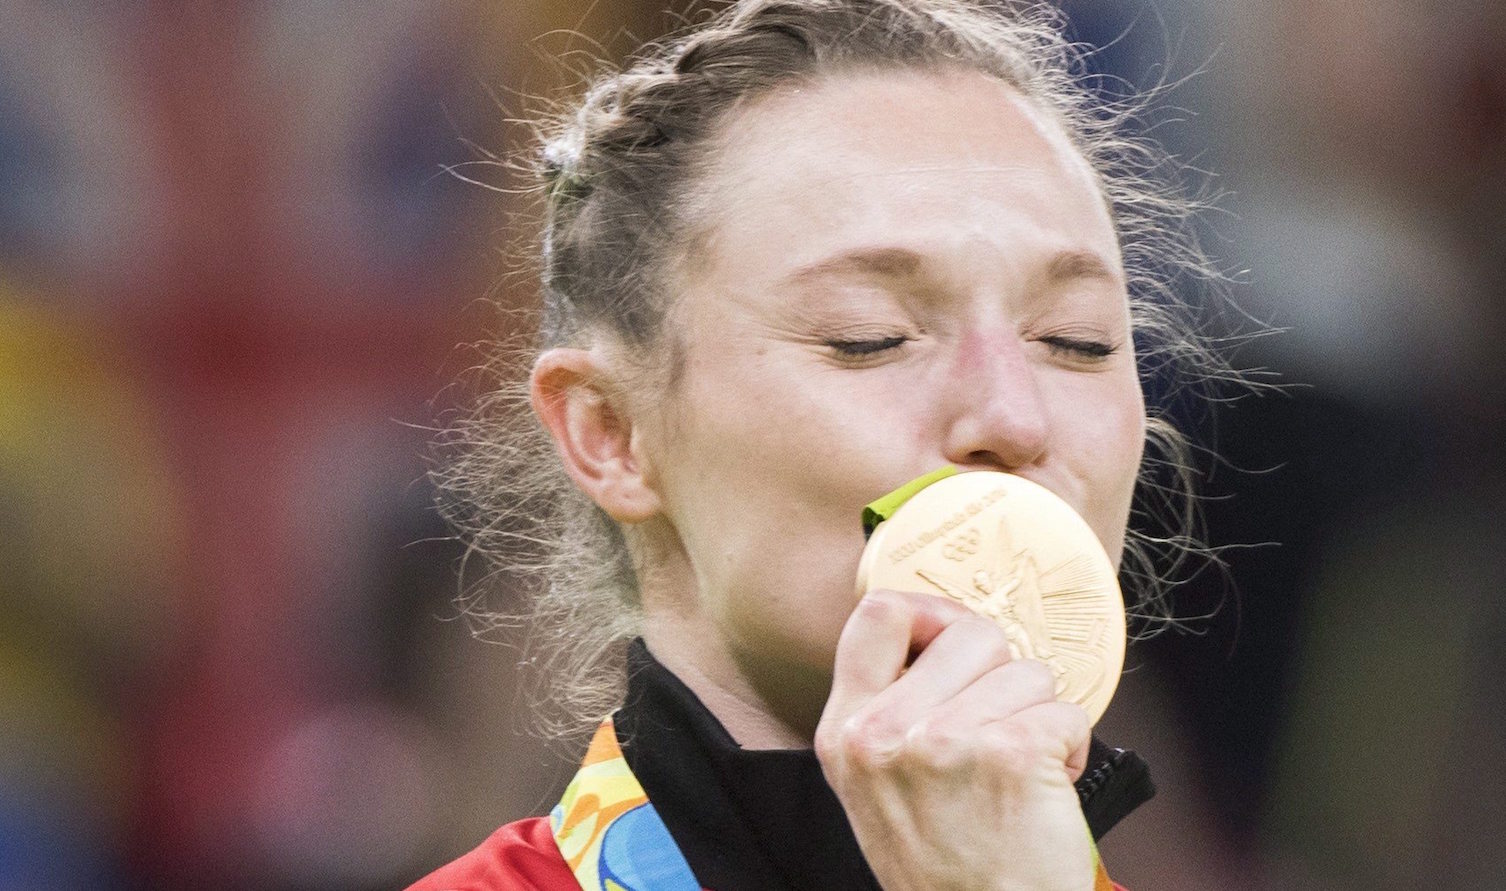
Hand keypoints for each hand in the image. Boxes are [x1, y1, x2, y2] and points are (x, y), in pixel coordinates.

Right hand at [815, 589, 1095, 890]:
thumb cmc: (944, 870)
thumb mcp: (876, 787)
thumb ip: (889, 711)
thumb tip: (940, 638)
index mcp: (845, 732)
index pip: (878, 614)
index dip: (932, 614)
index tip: (956, 640)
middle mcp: (883, 732)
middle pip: (970, 632)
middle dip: (1003, 673)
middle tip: (999, 724)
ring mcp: (944, 741)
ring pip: (1027, 671)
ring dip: (1038, 717)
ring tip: (1017, 771)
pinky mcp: (1009, 754)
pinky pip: (1066, 713)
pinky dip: (1070, 751)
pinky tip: (1042, 792)